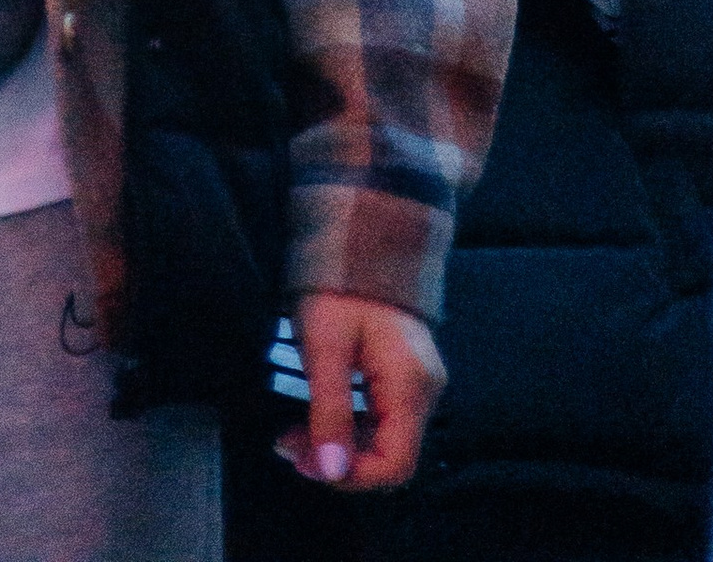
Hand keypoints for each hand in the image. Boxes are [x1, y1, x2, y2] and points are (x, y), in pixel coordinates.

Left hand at [281, 293, 442, 490]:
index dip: (351, 476)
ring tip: (293, 435)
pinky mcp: (402, 376)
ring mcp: (416, 383)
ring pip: (382, 439)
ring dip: (339, 445)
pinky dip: (348, 426)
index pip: (395, 464)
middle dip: (338, 461)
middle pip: (389, 455)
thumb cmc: (339, 286)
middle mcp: (423, 390)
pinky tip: (316, 419)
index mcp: (411, 386)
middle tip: (288, 446)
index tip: (306, 464)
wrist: (358, 237)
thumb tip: (330, 471)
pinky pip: (379, 418)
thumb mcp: (324, 347)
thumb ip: (330, 411)